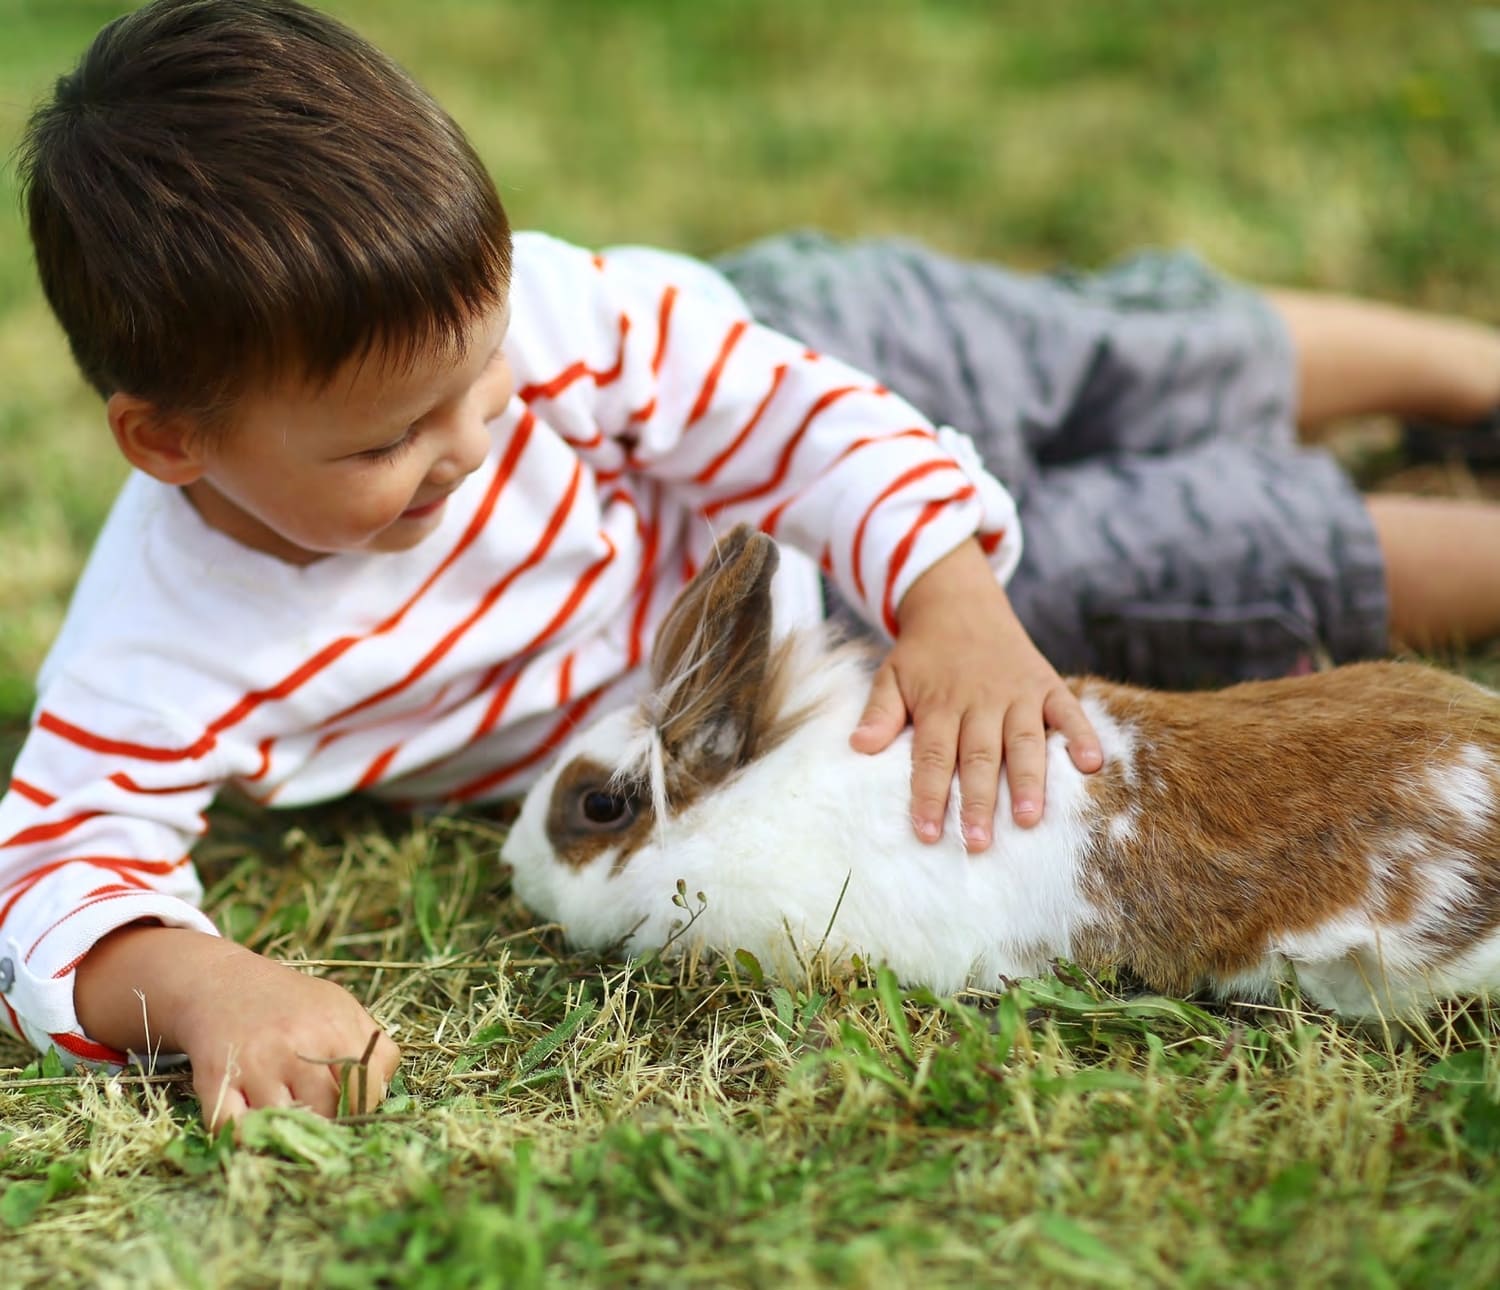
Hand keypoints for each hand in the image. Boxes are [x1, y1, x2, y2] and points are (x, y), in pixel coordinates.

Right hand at [74, 924, 400, 1130]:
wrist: (222, 983)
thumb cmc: (292, 1002)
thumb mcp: (342, 1008)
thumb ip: (373, 1047)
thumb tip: (383, 1094)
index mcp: (335, 1031)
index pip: (364, 1094)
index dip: (360, 1109)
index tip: (350, 1108)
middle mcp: (297, 1047)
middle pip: (324, 1115)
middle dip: (324, 1124)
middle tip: (315, 1116)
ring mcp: (256, 1065)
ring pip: (283, 1127)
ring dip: (286, 1132)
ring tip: (286, 1120)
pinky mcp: (217, 1080)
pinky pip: (234, 1131)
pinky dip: (243, 1137)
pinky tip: (250, 1122)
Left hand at [849, 539, 1101, 846]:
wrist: (959, 602)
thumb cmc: (923, 653)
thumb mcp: (891, 675)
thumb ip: (879, 712)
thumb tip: (858, 746)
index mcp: (940, 704)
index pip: (932, 756)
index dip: (930, 796)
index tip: (927, 833)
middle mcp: (980, 701)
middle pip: (979, 757)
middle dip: (979, 802)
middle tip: (978, 843)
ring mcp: (1017, 693)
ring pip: (1024, 741)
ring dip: (1029, 781)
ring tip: (1030, 819)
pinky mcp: (1046, 683)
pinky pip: (1068, 710)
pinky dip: (1082, 735)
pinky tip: (1092, 764)